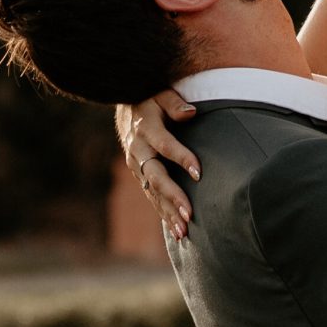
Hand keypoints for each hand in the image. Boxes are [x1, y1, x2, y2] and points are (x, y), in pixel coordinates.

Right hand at [115, 88, 197, 239]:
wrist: (126, 110)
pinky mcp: (140, 176)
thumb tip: (191, 112)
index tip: (199, 173)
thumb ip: (174, 103)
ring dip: (168, 212)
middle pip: (156, 177)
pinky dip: (164, 214)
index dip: (182, 158)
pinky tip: (176, 231)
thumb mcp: (160, 94)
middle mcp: (138, 151)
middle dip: (173, 196)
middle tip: (190, 214)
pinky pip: (152, 197)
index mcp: (146, 129)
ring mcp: (137, 166)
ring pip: (153, 192)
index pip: (165, 146)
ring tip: (184, 232)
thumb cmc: (150, 100)